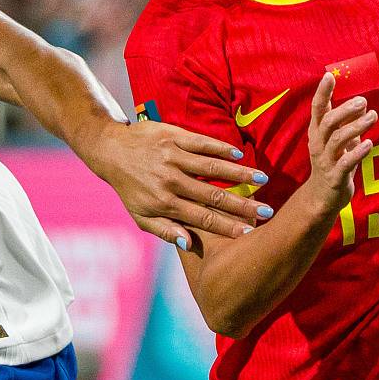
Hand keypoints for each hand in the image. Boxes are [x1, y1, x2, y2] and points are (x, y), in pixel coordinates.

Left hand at [93, 118, 270, 248]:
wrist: (111, 151)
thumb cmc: (130, 188)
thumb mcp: (141, 216)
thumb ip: (165, 230)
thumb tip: (189, 243)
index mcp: (165, 203)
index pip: (202, 218)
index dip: (227, 227)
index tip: (249, 234)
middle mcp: (170, 181)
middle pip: (213, 196)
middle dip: (242, 205)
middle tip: (267, 212)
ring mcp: (173, 157)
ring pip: (212, 168)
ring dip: (239, 174)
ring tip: (263, 180)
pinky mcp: (174, 136)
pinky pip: (201, 143)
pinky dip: (221, 149)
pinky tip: (240, 156)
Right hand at [296, 70, 376, 220]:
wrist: (322, 197)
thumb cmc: (333, 163)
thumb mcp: (337, 141)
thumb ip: (346, 123)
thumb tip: (361, 104)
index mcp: (317, 133)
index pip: (317, 109)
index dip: (322, 92)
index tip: (329, 75)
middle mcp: (318, 145)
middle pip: (328, 122)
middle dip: (346, 109)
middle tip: (363, 101)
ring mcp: (325, 161)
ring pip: (338, 140)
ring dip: (356, 126)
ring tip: (373, 116)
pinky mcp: (335, 177)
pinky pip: (345, 163)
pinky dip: (357, 152)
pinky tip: (369, 143)